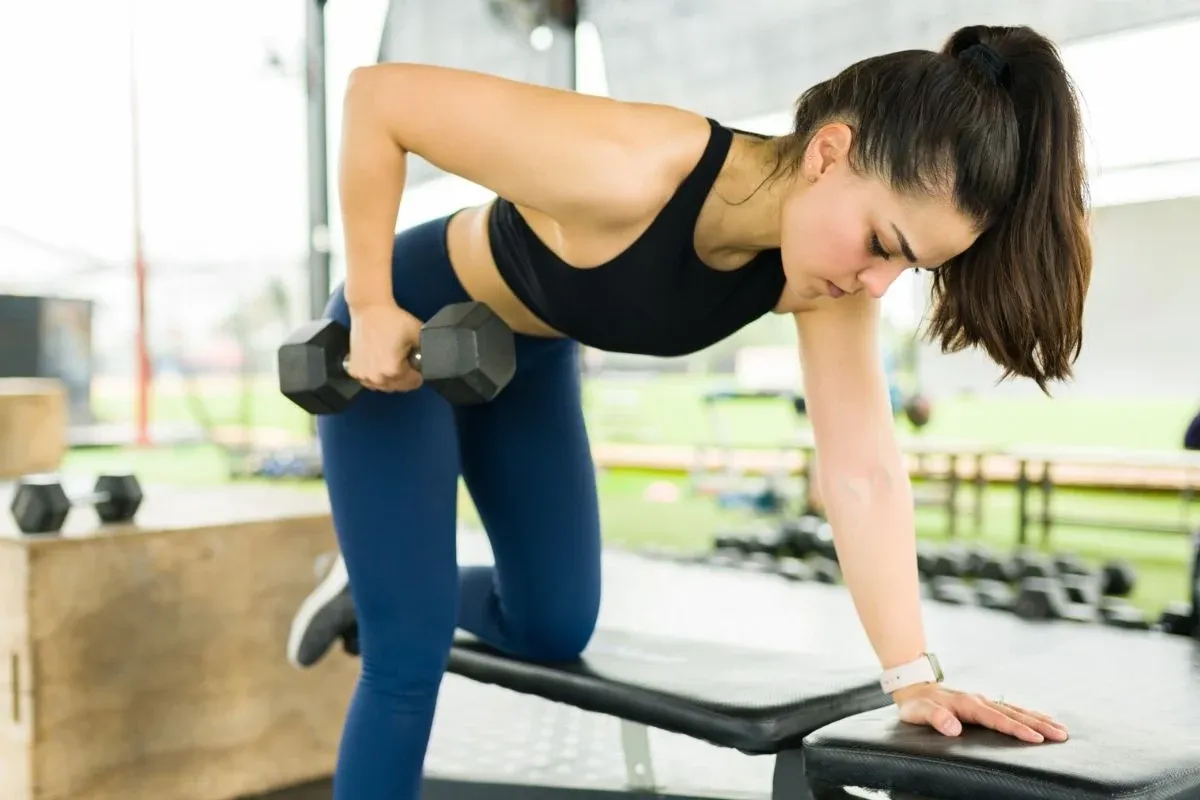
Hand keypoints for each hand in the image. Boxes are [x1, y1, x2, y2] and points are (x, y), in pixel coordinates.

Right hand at [345, 301, 423, 392]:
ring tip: (392, 360)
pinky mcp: (354, 370)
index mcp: (393, 371)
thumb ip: (428, 351)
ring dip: (390, 378)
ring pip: (384, 386)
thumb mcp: (419, 334)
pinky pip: (369, 381)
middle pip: (399, 386)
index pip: (414, 383)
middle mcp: (377, 377)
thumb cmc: (391, 319)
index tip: (415, 362)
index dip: (418, 372)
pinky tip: (379, 362)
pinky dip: (375, 375)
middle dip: (405, 376)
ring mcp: (363, 375)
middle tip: (404, 359)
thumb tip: (433, 361)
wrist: (369, 308)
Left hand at [892, 683, 1068, 743]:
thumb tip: (954, 728)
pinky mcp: (986, 704)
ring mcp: (984, 701)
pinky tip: (1042, 720)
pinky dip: (1029, 715)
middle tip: (1061, 735)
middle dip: (1039, 724)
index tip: (1036, 738)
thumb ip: (935, 718)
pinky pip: (1012, 709)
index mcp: (967, 704)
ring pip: (1017, 710)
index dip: (1016, 729)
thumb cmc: (917, 704)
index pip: (996, 718)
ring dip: (1039, 719)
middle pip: (1014, 713)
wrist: (915, 688)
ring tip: (1061, 729)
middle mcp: (980, 700)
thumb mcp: (919, 711)